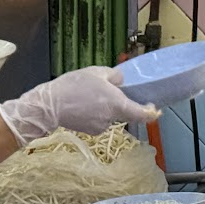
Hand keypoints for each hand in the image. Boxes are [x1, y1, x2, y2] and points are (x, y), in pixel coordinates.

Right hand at [0, 66, 160, 144]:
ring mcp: (101, 127)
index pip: (142, 114)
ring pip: (110, 116)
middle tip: (107, 91)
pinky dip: (95, 114)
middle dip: (120, 103)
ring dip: (105, 107)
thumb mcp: (96, 72)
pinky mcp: (90, 131)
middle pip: (124, 113)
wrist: (50, 105)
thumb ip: (114, 76)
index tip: (154, 109)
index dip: (151, 113)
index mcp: (117, 104)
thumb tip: (121, 81)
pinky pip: (99, 120)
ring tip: (88, 96)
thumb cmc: (73, 86)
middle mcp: (111, 119)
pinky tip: (82, 105)